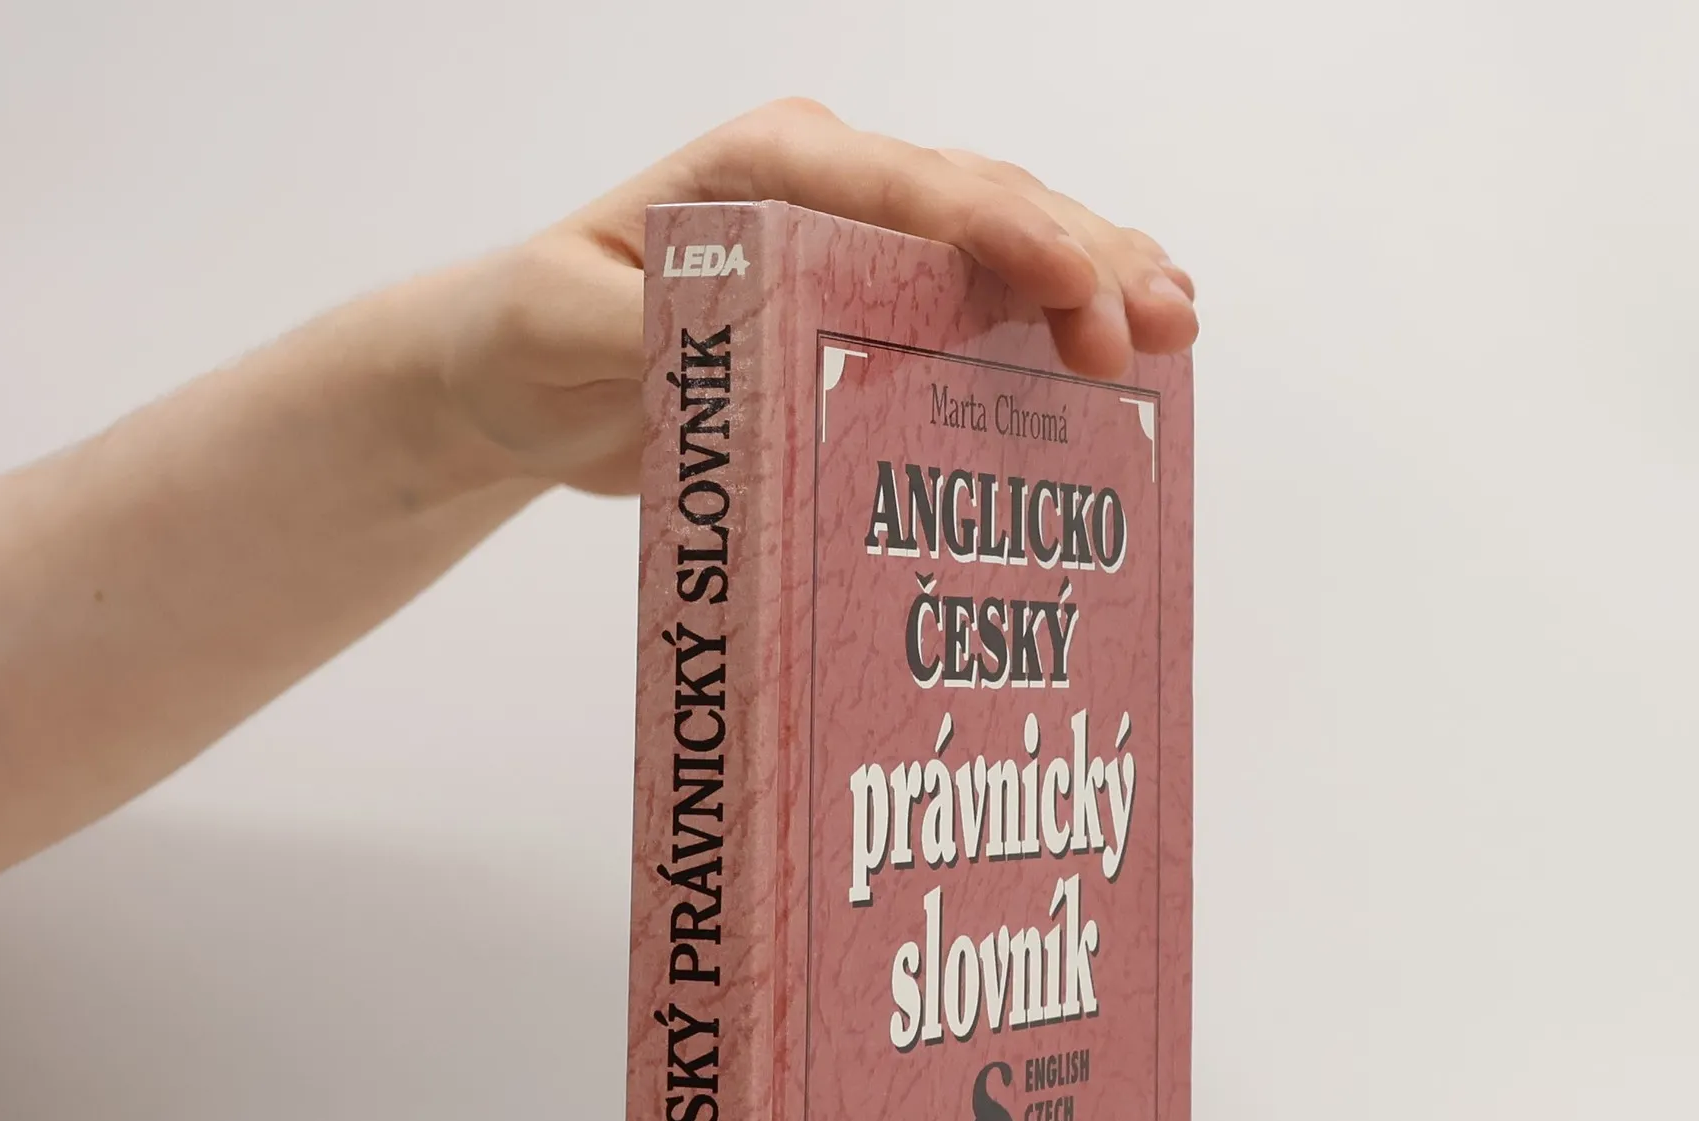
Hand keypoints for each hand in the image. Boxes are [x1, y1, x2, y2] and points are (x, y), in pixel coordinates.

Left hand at [435, 98, 1198, 495]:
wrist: (522, 371)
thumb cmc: (532, 332)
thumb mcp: (556, 325)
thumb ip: (635, 321)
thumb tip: (727, 330)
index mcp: (761, 171)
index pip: (903, 186)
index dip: (999, 234)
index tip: (1074, 288)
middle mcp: (824, 186)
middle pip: (979, 202)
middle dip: (1080, 258)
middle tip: (1158, 328)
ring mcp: (854, 237)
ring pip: (1000, 237)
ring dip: (1094, 274)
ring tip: (1177, 321)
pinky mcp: (865, 298)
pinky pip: (978, 292)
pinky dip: (1053, 309)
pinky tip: (1119, 340)